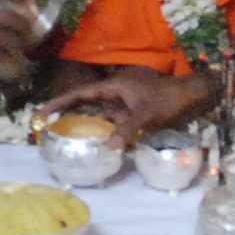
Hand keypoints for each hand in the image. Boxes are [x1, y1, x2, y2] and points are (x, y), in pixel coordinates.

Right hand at [51, 67, 213, 133]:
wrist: (193, 97)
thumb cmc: (169, 100)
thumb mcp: (147, 114)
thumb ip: (126, 130)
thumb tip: (109, 147)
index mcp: (114, 87)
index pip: (80, 94)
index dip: (60, 103)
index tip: (42, 112)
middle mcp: (115, 94)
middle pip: (84, 103)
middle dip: (66, 113)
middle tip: (46, 126)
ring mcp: (124, 104)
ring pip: (98, 115)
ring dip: (84, 124)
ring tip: (64, 137)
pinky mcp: (133, 114)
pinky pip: (112, 123)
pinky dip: (104, 132)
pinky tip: (96, 144)